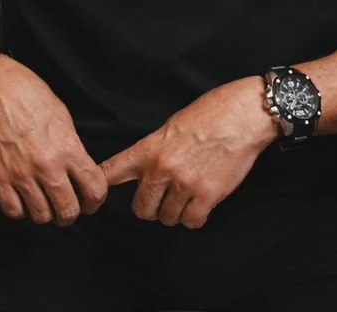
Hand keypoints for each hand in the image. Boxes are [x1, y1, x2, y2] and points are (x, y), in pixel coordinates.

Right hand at [0, 53, 106, 225]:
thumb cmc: (29, 95)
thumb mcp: (63, 117)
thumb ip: (72, 147)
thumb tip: (78, 169)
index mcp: (68, 148)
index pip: (94, 189)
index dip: (95, 202)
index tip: (90, 202)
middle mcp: (47, 165)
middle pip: (68, 211)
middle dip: (70, 214)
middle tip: (67, 209)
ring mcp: (21, 174)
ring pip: (41, 216)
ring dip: (46, 214)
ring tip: (44, 204)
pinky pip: (13, 210)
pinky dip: (20, 211)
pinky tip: (23, 200)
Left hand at [99, 77, 275, 228]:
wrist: (243, 115)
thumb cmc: (210, 114)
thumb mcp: (171, 126)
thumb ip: (154, 149)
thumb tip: (143, 170)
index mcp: (149, 148)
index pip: (112, 171)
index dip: (99, 186)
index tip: (93, 196)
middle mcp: (162, 168)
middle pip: (141, 208)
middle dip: (149, 207)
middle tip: (160, 199)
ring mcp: (185, 184)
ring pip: (167, 218)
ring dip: (174, 212)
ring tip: (185, 197)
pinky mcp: (207, 195)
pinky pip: (191, 222)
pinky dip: (194, 217)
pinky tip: (199, 204)